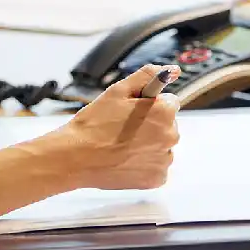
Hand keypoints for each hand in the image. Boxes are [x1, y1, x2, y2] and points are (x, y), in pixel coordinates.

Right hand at [52, 65, 181, 190]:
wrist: (76, 158)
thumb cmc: (94, 123)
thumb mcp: (118, 91)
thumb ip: (148, 76)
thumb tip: (174, 69)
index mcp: (164, 112)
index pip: (169, 102)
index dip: (149, 104)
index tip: (132, 110)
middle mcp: (170, 137)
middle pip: (167, 124)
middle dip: (151, 123)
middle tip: (123, 127)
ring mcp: (164, 160)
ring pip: (161, 145)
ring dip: (147, 144)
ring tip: (121, 144)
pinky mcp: (156, 179)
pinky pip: (156, 166)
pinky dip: (144, 163)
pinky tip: (124, 159)